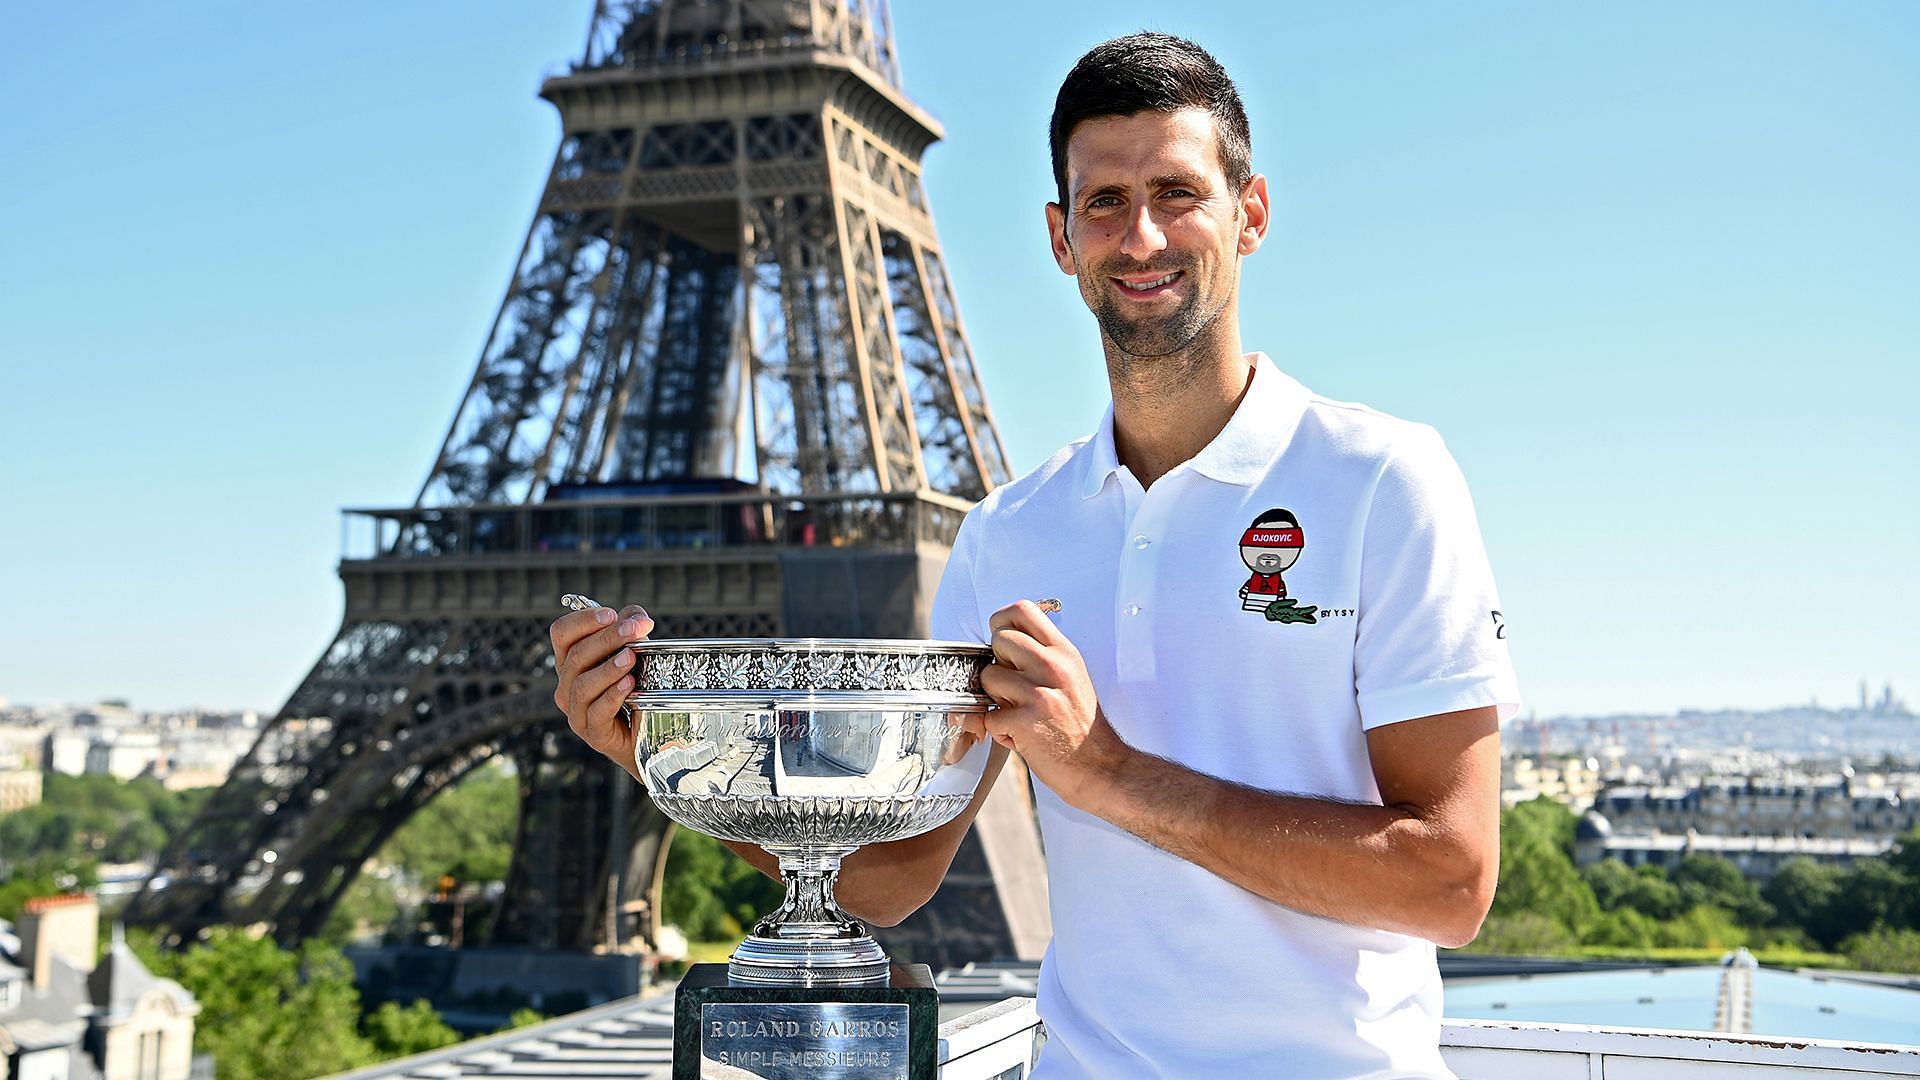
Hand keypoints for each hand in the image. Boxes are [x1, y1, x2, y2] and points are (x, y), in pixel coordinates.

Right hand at [550, 603, 654, 780]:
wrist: (649, 733)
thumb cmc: (636, 686)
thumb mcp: (635, 650)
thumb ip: (633, 626)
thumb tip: (637, 616)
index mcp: (571, 660)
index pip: (561, 633)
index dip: (582, 620)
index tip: (610, 614)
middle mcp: (567, 684)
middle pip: (576, 655)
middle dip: (607, 639)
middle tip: (633, 630)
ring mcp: (576, 710)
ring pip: (583, 684)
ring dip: (608, 668)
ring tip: (631, 657)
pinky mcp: (592, 732)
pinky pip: (597, 712)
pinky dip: (613, 695)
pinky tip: (630, 684)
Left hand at [979, 599, 1126, 809]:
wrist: (1100, 767)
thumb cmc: (1082, 724)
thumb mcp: (1073, 676)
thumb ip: (1044, 655)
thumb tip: (1005, 641)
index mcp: (1064, 652)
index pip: (1023, 610)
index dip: (1002, 621)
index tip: (1002, 641)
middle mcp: (1053, 667)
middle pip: (999, 640)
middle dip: (998, 664)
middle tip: (1014, 687)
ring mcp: (1039, 693)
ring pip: (988, 677)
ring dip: (995, 699)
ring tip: (1017, 712)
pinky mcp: (1025, 721)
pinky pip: (989, 716)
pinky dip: (999, 730)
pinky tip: (1020, 735)